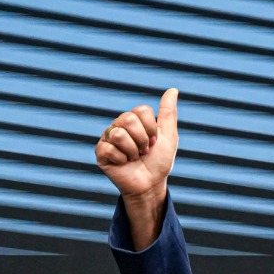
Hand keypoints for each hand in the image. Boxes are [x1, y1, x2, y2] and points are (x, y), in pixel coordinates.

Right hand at [95, 89, 179, 209]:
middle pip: (128, 119)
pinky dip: (121, 159)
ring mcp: (108, 138)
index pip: (141, 110)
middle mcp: (119, 125)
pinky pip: (108, 148)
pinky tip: (123, 163)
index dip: (152, 128)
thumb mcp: (169, 136)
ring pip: (118, 133)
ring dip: (133, 150)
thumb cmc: (159, 161)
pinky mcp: (100, 152)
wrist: (150, 184)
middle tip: (144, 151)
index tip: (155, 141)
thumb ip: (168, 113)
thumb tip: (173, 89)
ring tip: (134, 157)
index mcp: (134, 120)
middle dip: (142, 139)